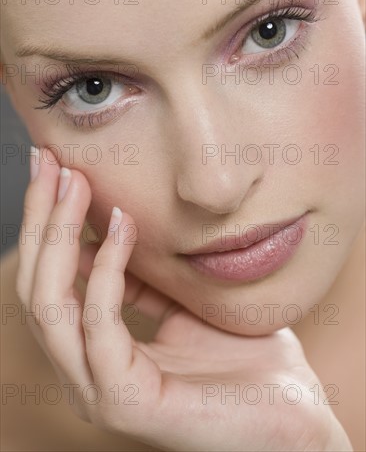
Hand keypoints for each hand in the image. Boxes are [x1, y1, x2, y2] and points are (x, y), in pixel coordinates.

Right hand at [16, 147, 352, 451]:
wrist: (290, 417)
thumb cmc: (239, 359)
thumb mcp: (177, 304)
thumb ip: (133, 281)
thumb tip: (96, 235)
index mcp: (91, 354)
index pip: (47, 282)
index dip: (44, 223)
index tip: (54, 169)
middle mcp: (82, 374)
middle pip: (37, 286)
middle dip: (39, 218)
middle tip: (47, 161)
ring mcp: (98, 391)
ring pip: (51, 303)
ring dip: (57, 234)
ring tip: (73, 181)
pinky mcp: (125, 399)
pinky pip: (99, 320)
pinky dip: (106, 266)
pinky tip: (124, 222)